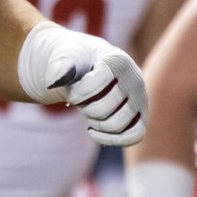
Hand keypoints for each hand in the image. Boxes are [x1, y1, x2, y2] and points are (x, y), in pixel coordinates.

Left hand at [18, 24, 146, 146]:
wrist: (89, 64)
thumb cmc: (77, 61)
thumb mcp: (65, 57)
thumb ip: (59, 66)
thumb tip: (54, 81)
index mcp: (118, 61)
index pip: (95, 85)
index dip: (77, 93)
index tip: (71, 90)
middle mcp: (135, 79)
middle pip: (103, 110)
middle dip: (84, 109)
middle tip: (80, 101)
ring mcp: (141, 99)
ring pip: (117, 125)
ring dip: (96, 123)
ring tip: (89, 112)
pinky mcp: (142, 116)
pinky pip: (133, 137)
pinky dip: (111, 139)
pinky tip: (93, 130)